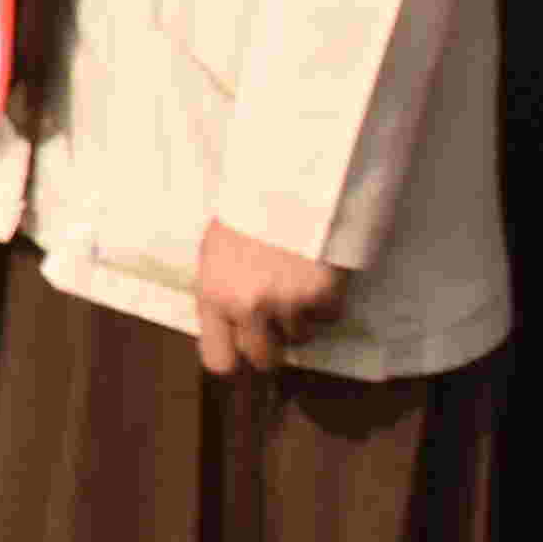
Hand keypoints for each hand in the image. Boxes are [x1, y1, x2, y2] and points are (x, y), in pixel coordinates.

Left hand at [190, 221, 351, 379]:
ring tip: (296, 280)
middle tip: (278, 319)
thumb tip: (231, 330)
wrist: (289, 180)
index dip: (234, 356)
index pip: (218, 361)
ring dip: (302, 318)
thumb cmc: (247, 212)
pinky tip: (317, 273)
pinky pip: (329, 317)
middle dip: (273, 345)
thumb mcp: (216, 252)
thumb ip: (221, 294)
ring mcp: (288, 304)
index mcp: (213, 295)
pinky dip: (328, 301)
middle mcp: (248, 307)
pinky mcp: (323, 296)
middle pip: (264, 360)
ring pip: (301, 338)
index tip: (243, 344)